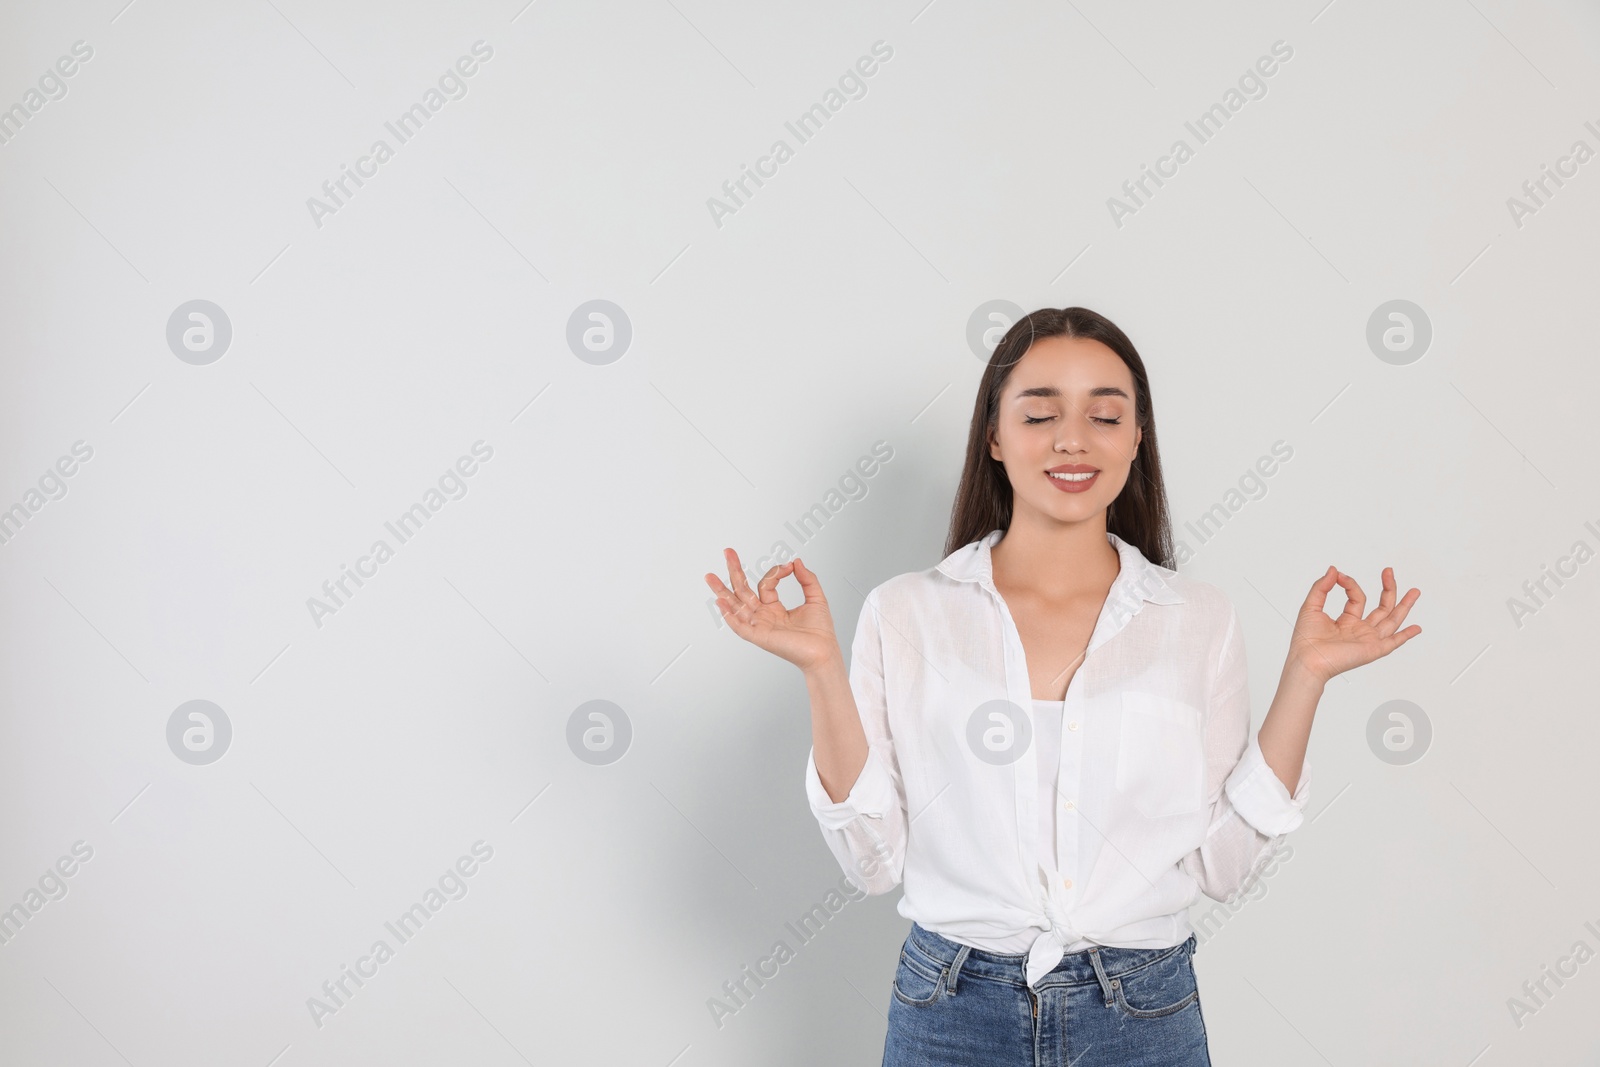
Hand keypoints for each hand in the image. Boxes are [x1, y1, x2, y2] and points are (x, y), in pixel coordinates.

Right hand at [705, 549, 841, 671]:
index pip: (765, 584)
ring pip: (736, 606)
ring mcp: (759, 626)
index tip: (789, 566)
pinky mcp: (759, 637)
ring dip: (721, 591)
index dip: (775, 572)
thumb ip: (807, 579)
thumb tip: (796, 561)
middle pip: (743, 591)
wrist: (825, 652)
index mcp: (774, 608)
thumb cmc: (821, 631)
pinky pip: (740, 626)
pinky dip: (729, 615)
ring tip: (709, 576)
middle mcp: (763, 616)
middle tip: (727, 552)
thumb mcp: (815, 598)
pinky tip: (721, 602)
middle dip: (735, 571)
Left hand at [1288, 566, 1420, 683]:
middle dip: (1388, 589)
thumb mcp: (1311, 606)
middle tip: (1389, 571)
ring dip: (1404, 606)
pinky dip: (1406, 635)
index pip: (1357, 598)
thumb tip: (1334, 570)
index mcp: (1346, 621)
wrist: (1307, 659)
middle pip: (1381, 608)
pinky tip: (1417, 628)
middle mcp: (1360, 630)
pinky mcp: (1373, 649)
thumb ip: (1321, 587)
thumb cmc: (1306, 639)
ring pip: (1391, 621)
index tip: (1340, 576)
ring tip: (1414, 592)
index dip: (1350, 584)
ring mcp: (1368, 640)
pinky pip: (1393, 642)